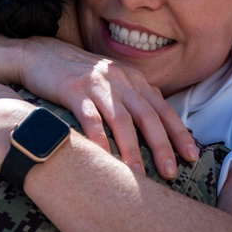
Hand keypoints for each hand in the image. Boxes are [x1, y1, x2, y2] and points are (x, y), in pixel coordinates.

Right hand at [18, 38, 197, 178]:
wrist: (40, 55)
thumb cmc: (78, 75)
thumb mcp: (112, 81)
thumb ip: (133, 99)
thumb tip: (155, 128)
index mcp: (133, 79)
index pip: (163, 108)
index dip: (179, 133)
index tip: (192, 156)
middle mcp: (120, 80)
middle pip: (147, 116)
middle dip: (162, 146)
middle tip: (171, 172)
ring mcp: (97, 84)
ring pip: (121, 120)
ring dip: (132, 150)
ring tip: (138, 176)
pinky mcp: (72, 89)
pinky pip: (89, 118)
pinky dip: (97, 139)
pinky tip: (103, 158)